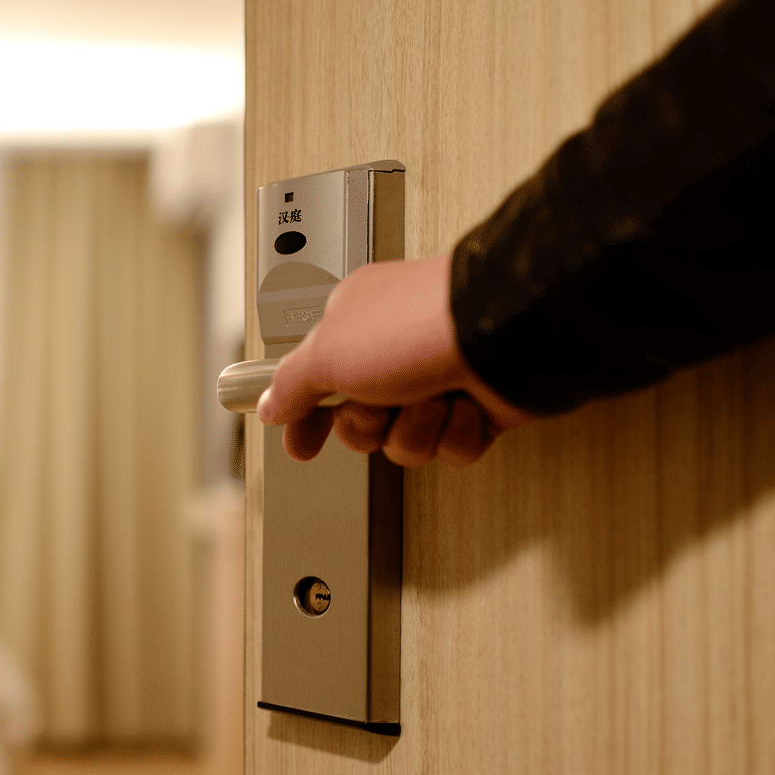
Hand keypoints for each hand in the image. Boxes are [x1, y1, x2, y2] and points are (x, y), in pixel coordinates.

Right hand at [255, 254, 534, 466]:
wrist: (505, 334)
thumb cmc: (417, 325)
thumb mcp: (326, 354)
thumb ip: (290, 384)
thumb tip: (269, 405)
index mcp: (355, 327)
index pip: (315, 383)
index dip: (305, 420)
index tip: (299, 446)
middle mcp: (394, 353)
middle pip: (360, 425)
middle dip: (370, 424)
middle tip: (380, 402)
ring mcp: (438, 379)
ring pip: (406, 442)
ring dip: (417, 428)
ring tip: (433, 396)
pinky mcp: (478, 407)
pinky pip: (452, 449)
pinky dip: (457, 433)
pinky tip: (464, 406)